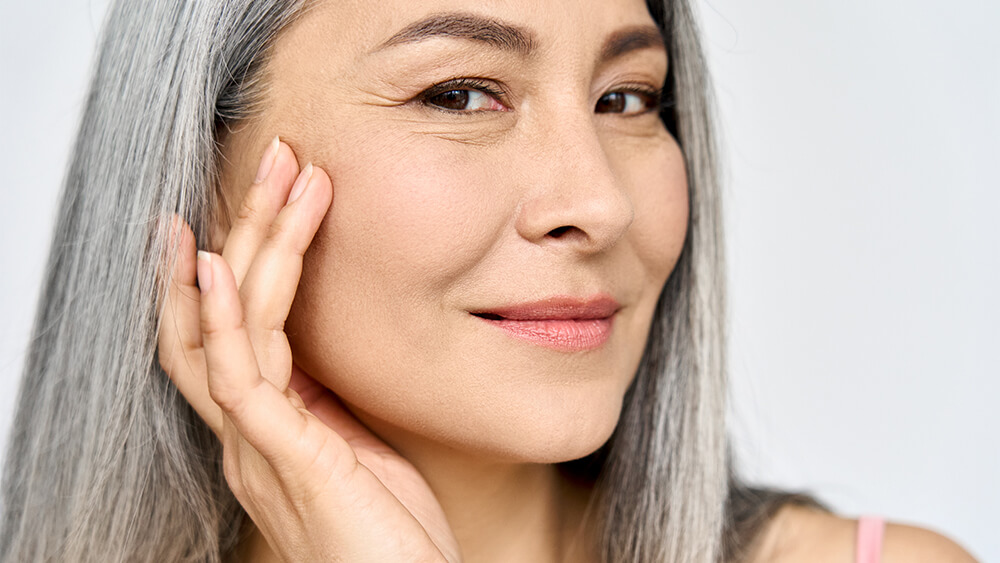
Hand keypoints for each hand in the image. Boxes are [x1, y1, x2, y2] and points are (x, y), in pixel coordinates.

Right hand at [157, 138, 460, 562]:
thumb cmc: (394, 537)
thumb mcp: (363, 451)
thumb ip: (333, 406)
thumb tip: (332, 356)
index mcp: (270, 429)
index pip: (227, 334)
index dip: (226, 265)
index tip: (246, 199)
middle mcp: (249, 435)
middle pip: (216, 315)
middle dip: (240, 230)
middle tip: (273, 157)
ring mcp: (259, 448)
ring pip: (228, 329)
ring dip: (249, 245)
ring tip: (279, 176)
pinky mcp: (285, 461)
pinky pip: (238, 379)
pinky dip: (222, 319)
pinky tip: (216, 266)